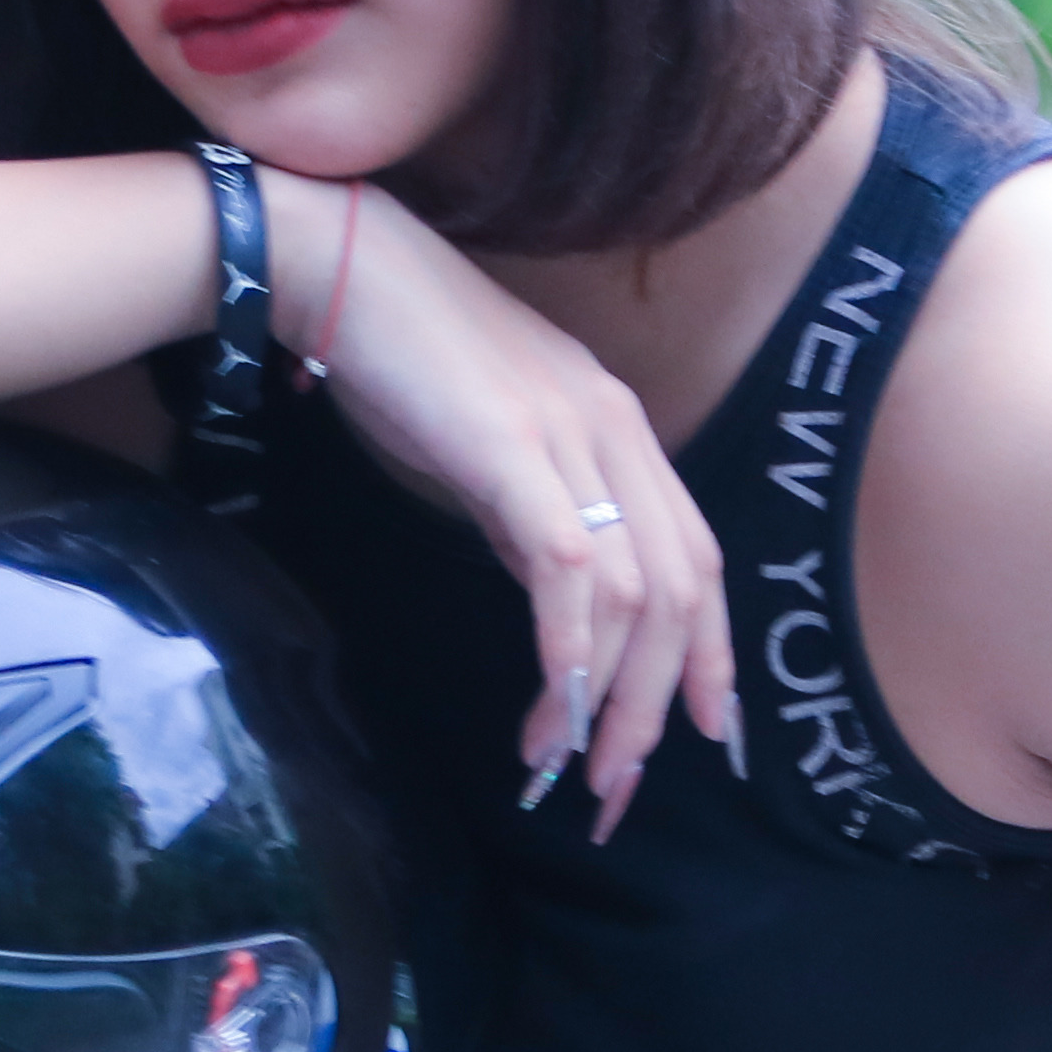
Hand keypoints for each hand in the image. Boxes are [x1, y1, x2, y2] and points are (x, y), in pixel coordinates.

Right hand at [289, 179, 738, 833]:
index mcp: (619, 428)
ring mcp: (570, 434)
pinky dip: (567, 645)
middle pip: (681, 593)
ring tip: (563, 767)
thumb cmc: (400, 356)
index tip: (710, 735)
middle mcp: (615, 429)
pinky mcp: (512, 446)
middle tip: (615, 787)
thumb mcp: (490, 445)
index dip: (713, 654)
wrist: (337, 265)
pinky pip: (566, 563)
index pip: (698, 557)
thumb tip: (553, 594)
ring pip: (633, 593)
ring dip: (607, 696)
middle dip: (659, 705)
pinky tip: (550, 705)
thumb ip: (533, 511)